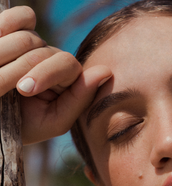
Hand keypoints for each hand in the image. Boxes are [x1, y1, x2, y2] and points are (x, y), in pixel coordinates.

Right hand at [0, 6, 111, 143]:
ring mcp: (32, 45)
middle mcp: (51, 59)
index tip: (24, 90)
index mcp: (67, 78)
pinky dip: (7, 26)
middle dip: (25, 70)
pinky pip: (19, 16)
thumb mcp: (55, 121)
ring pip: (29, 37)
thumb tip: (106, 71)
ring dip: (9, 56)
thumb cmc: (25, 127)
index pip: (67, 63)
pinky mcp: (13, 31)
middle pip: (47, 51)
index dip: (46, 74)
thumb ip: (80, 100)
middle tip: (9, 88)